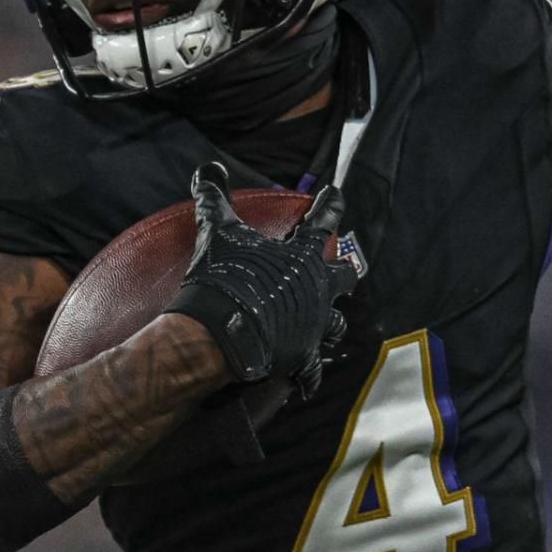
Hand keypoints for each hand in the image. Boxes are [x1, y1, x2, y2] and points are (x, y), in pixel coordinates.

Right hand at [165, 164, 357, 391]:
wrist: (222, 330)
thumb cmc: (225, 277)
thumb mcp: (217, 231)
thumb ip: (215, 199)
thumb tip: (207, 169)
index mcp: (303, 256)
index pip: (323, 221)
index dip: (330, 205)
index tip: (336, 193)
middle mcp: (318, 290)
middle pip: (345, 277)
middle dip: (345, 273)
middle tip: (344, 271)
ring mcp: (313, 325)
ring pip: (336, 325)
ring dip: (331, 323)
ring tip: (327, 325)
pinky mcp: (301, 356)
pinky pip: (310, 370)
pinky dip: (307, 375)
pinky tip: (306, 382)